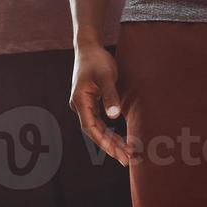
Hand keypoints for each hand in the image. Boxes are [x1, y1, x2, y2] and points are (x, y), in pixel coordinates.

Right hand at [70, 45, 129, 167]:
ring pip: (97, 128)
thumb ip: (110, 95)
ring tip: (127, 152)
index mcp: (80, 101)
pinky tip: (120, 138)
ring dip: (110, 140)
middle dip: (110, 146)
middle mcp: (79, 105)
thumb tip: (114, 117)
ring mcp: (83, 104)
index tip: (119, 154)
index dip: (104, 143)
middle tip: (127, 160)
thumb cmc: (97, 60)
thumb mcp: (106, 76)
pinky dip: (109, 131)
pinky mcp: (89, 102)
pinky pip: (98, 121)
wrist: (88, 46)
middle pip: (94, 132)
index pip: (91, 129)